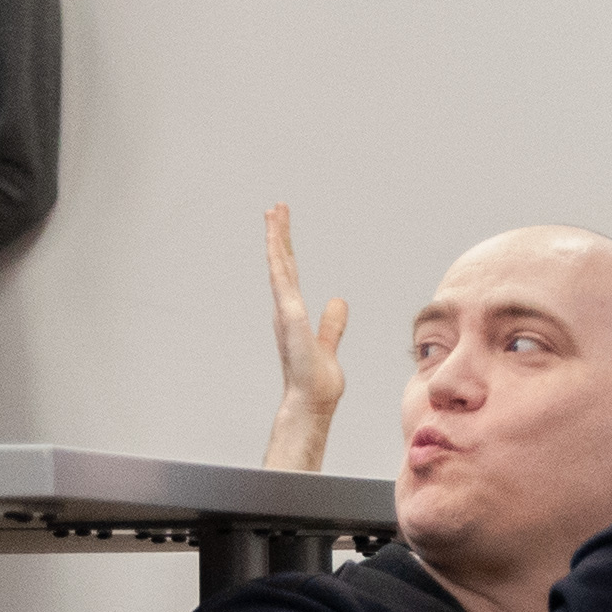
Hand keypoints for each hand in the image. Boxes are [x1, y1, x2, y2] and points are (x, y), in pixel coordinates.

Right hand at [261, 203, 347, 471]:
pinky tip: (277, 244)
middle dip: (278, 234)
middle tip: (275, 208)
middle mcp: (285, 310)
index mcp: (292, 313)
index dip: (286, 249)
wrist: (310, 403)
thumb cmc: (316, 381)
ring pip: (279, 268)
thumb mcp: (328, 344)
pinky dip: (278, 264)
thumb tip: (338, 301)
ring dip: (276, 239)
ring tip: (273, 213)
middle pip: (281, 264)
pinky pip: (283, 285)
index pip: (289, 273)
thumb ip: (332, 323)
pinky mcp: (291, 320)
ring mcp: (286, 313)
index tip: (283, 226)